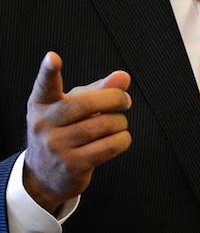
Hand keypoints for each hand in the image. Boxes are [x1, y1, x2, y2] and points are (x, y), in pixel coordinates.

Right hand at [23, 52, 131, 213]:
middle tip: (125, 101)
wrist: (46, 175)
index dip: (48, 71)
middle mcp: (44, 124)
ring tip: (119, 122)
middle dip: (114, 99)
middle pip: (86, 104)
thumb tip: (123, 76)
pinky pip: (109, 146)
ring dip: (120, 122)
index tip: (53, 57)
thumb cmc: (65, 131)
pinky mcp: (73, 165)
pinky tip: (119, 138)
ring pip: (102, 125)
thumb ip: (99, 89)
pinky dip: (123, 139)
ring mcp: (56, 147)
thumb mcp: (75, 107)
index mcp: (42, 105)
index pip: (45, 86)